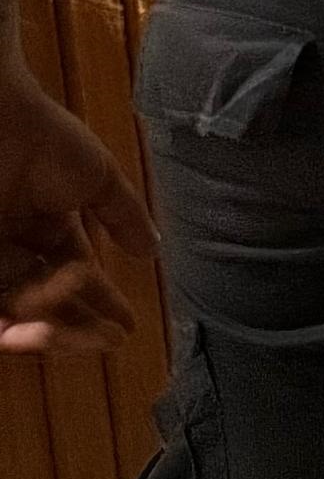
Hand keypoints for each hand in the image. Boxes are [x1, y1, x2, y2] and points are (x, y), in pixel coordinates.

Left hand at [0, 58, 156, 357]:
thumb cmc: (44, 138)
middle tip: (105, 340)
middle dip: (77, 326)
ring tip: (66, 336)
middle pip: (46, 302)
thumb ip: (123, 215)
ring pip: (17, 311)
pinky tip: (36, 332)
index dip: (101, 302)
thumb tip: (153, 250)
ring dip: (46, 331)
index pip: (75, 275)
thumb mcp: (97, 177)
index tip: (126, 327)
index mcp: (44, 225)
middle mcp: (14, 247)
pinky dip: (10, 326)